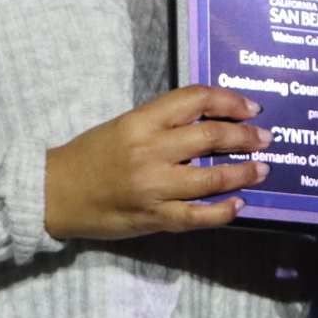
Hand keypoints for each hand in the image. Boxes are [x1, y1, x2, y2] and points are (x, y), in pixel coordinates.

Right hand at [44, 86, 270, 239]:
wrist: (53, 193)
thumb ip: (162, 123)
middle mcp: (150, 151)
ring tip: (262, 169)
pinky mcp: (153, 217)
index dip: (229, 101)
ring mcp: (153, 187)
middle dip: (245, 137)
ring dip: (243, 172)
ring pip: (211, 179)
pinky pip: (197, 216)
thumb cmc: (90, 157)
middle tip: (264, 139)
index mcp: (140, 122)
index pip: (194, 100)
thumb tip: (211, 121)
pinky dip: (223, 211)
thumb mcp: (123, 127)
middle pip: (210, 137)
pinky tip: (238, 204)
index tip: (250, 108)